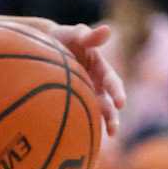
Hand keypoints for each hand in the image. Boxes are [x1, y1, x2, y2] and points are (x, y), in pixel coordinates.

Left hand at [0, 16, 124, 136]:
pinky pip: (82, 114)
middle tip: (114, 129)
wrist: (46, 45)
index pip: (113, 82)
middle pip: (108, 103)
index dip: (118, 92)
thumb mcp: (74, 33)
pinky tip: (81, 140)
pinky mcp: (76, 100)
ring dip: (103, 125)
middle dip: (113, 116)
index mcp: (101, 68)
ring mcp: (87, 93)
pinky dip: (84, 126)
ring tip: (106, 138)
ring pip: (98, 112)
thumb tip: (107, 29)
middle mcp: (97, 83)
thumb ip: (88, 35)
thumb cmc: (62, 37)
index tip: (120, 104)